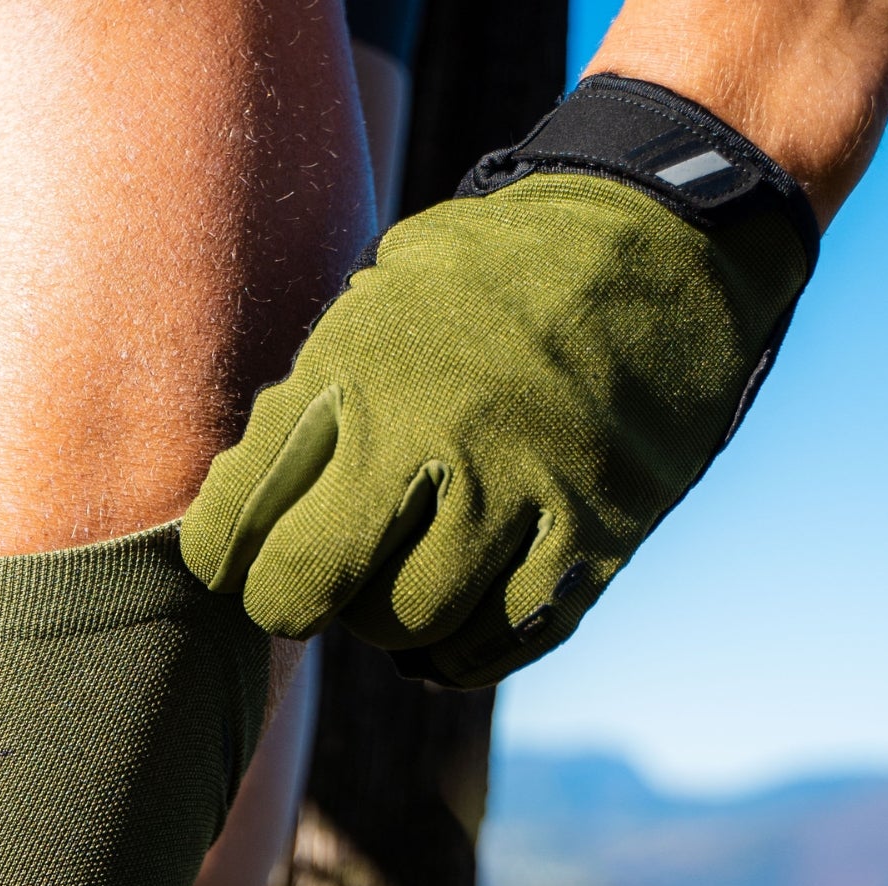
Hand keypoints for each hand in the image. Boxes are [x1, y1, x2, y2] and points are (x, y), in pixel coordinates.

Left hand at [181, 83, 813, 688]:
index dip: (221, 557)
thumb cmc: (492, 281)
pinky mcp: (595, 534)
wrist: (666, 232)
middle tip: (305, 589)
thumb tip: (238, 509)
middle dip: (290, 603)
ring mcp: (520, 490)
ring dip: (385, 622)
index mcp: (357, 374)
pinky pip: (497, 642)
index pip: (233, 522)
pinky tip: (449, 623)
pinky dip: (460, 650)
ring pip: (404, 626)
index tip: (234, 559)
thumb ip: (308, 407)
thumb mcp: (377, 306)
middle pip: (308, 589)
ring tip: (391, 585)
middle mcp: (432, 437)